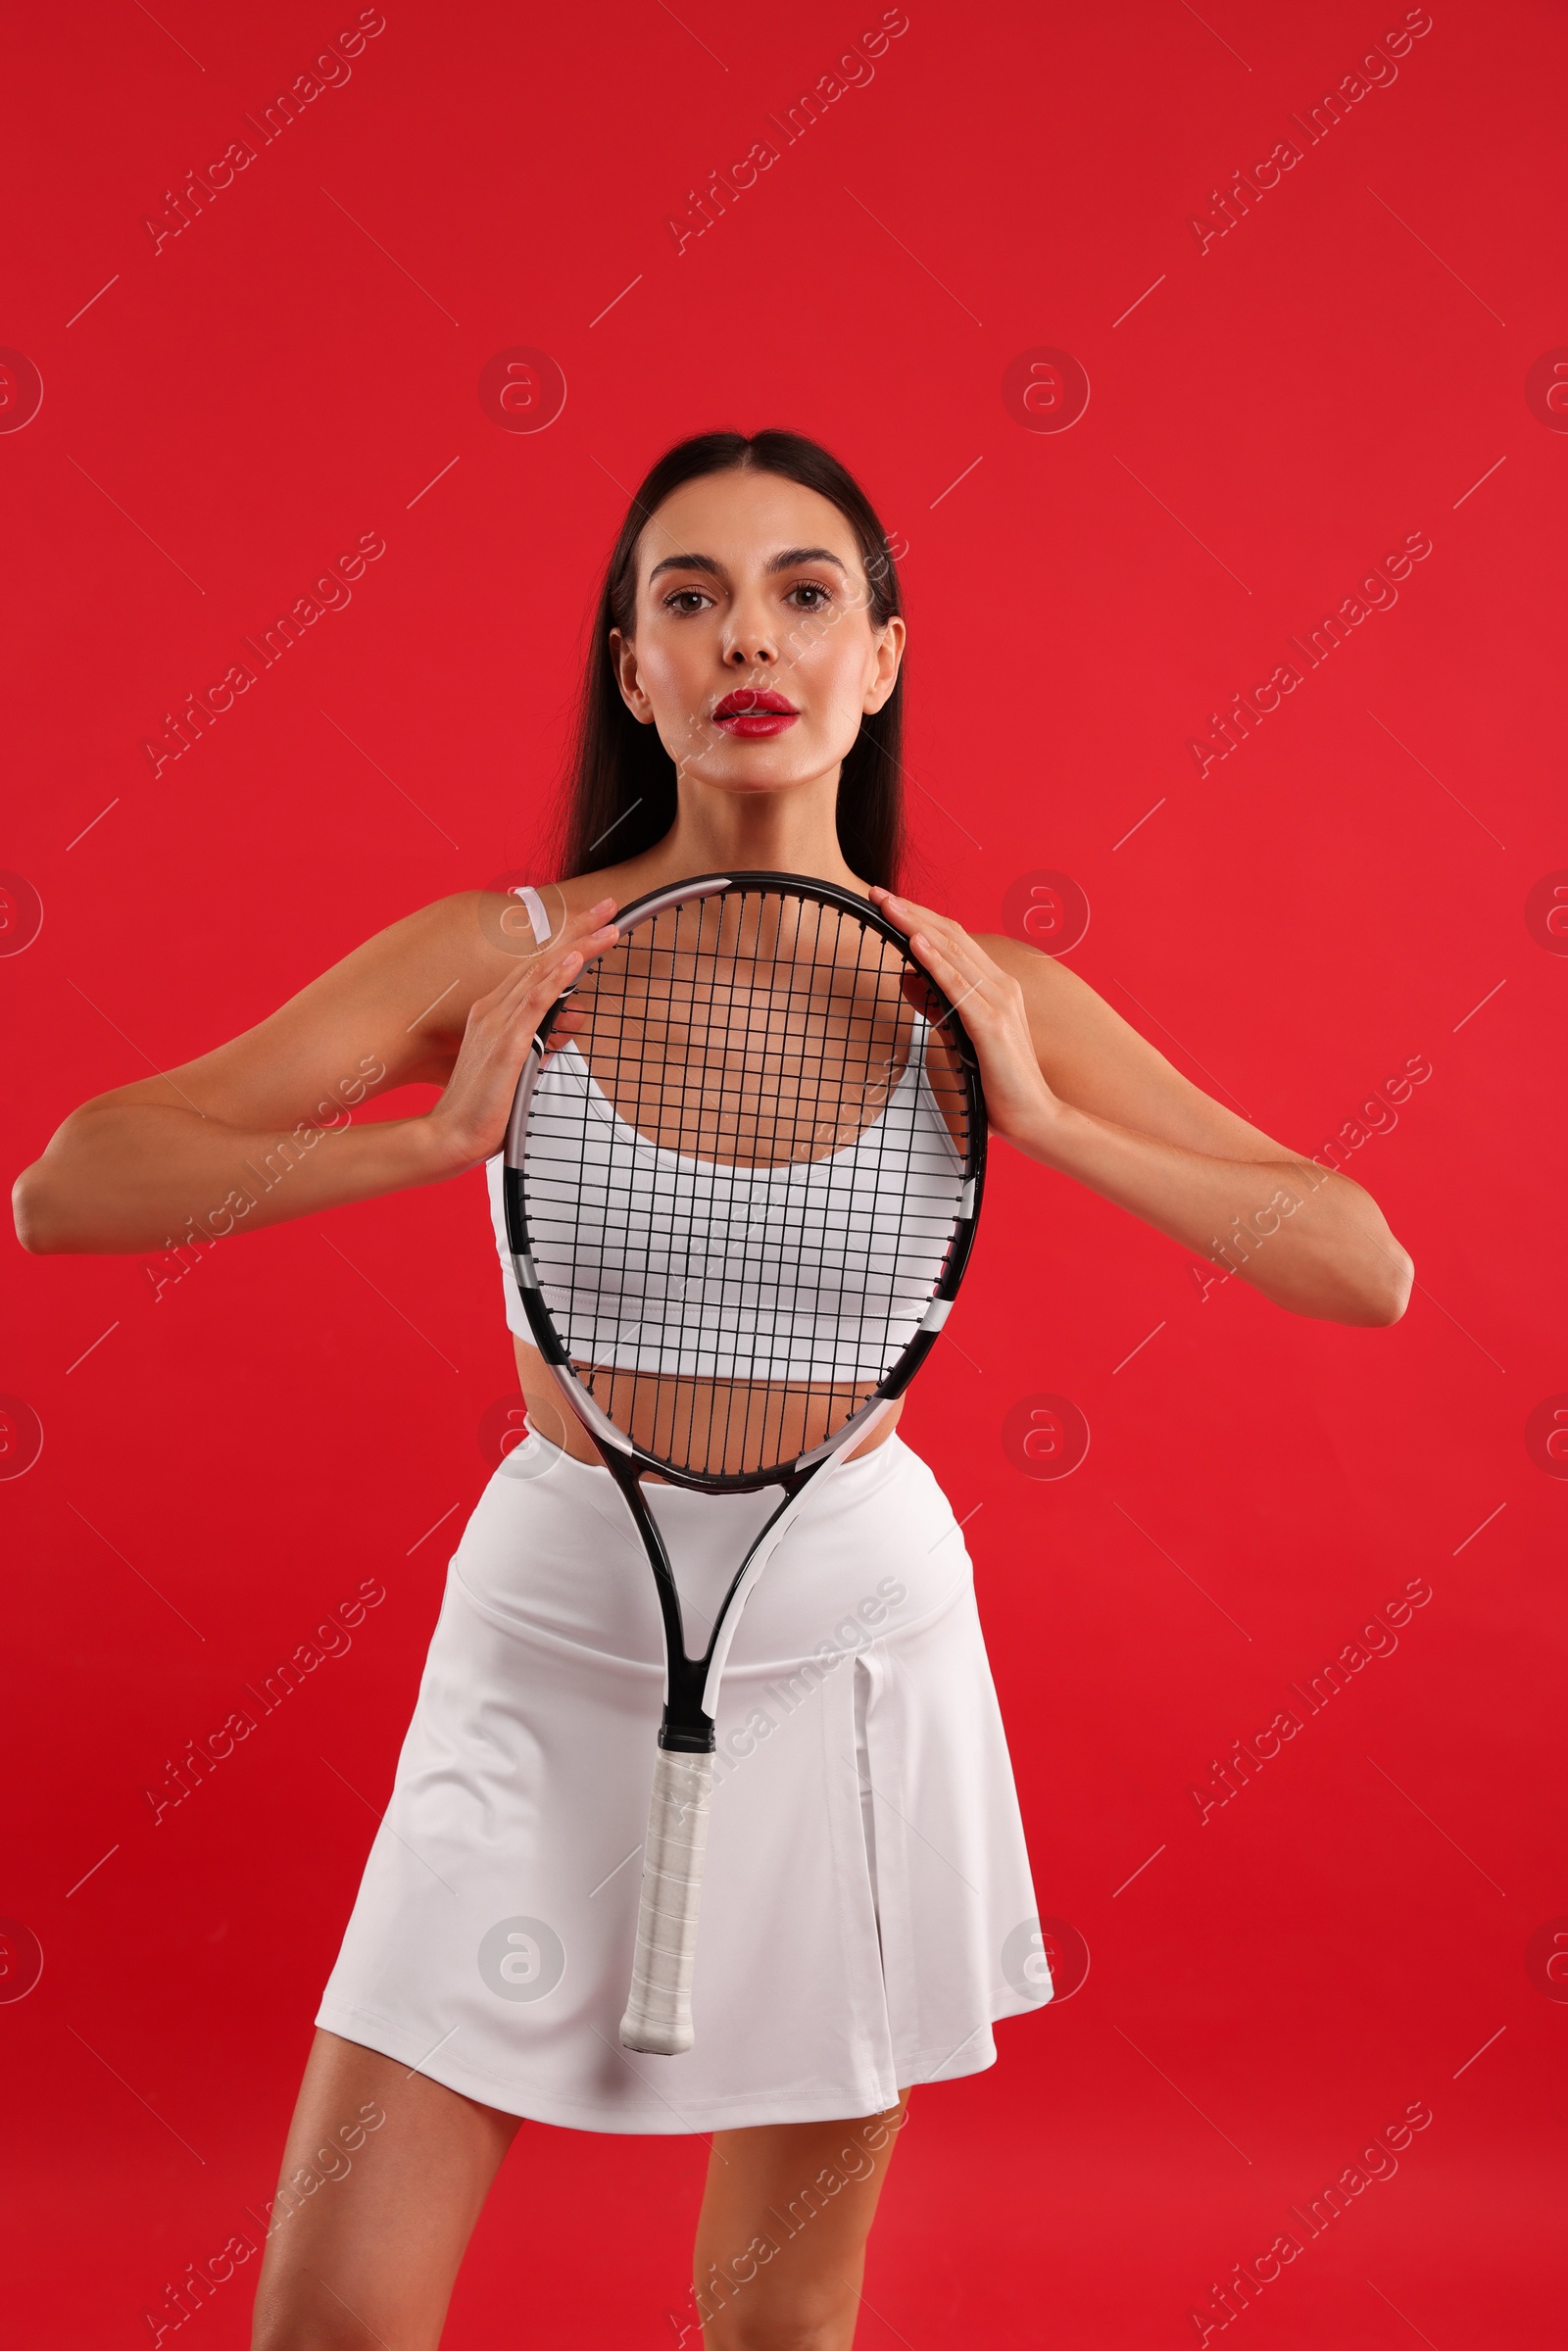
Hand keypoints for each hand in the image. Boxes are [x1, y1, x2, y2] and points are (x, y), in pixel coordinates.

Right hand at [425, 897, 618, 1175]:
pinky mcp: (505, 1045)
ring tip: (607, 925)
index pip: (537, 969)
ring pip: (542, 974)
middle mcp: (494, 1011)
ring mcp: (498, 1025)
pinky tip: (573, 959)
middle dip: (578, 931)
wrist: (450, 1136)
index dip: (568, 942)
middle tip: (609, 907)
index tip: (595, 923)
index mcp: (495, 1014)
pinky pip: (534, 1004)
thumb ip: (543, 1040)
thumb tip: (572, 1022)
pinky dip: (554, 978)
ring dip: (576, 946)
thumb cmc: (483, 1109)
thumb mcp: (520, 1067)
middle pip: (542, 961)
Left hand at [868, 888, 1061, 1150]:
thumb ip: (936, 1004)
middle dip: (912, 912)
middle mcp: (1000, 986)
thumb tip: (905, 976)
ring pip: (953, 953)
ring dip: (917, 926)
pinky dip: (936, 963)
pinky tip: (916, 945)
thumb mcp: (960, 1036)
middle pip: (951, 936)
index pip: (954, 941)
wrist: (1035, 1116)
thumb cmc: (1000, 1083)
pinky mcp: (992, 1026)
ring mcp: (999, 1003)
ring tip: (888, 906)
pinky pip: (959, 987)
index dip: (920, 918)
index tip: (888, 903)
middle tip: (877, 893)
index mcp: (995, 987)